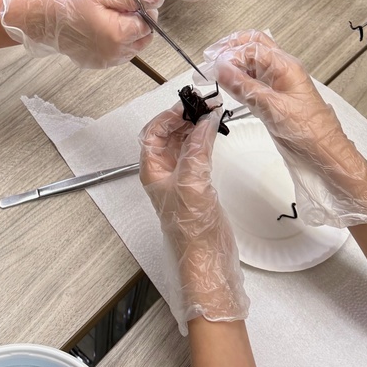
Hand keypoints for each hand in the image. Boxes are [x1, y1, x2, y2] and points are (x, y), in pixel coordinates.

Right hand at [0, 0, 164, 68]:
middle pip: (144, 37)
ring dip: (127, 32)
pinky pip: (118, 53)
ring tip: (106, 17)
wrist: (43, 18)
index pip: (149, 23)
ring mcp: (106, 61)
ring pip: (132, 46)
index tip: (128, 1)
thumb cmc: (69, 2)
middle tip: (117, 7)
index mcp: (118, 34)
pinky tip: (100, 29)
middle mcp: (114, 52)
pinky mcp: (98, 63)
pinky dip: (115, 42)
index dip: (143, 9)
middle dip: (137, 21)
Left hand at [139, 104, 248, 331]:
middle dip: (184, 117)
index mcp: (152, 171)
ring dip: (195, 126)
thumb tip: (205, 121)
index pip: (153, 132)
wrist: (208, 262)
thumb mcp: (191, 183)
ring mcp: (181, 179)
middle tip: (204, 104)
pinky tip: (214, 134)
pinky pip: (197, 154)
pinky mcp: (197, 186)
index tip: (189, 103)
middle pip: (168, 134)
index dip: (168, 115)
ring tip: (211, 113)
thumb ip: (197, 149)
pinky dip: (205, 140)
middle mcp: (163, 173)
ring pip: (184, 143)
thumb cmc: (191, 232)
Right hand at [203, 30, 366, 227]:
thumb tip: (221, 68)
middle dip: (231, 48)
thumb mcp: (273, 108)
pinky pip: (254, 79)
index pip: (252, 47)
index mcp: (286, 66)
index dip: (230, 53)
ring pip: (253, 62)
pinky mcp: (274, 97)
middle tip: (211, 57)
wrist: (326, 154)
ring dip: (234, 63)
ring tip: (215, 71)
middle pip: (254, 45)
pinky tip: (229, 85)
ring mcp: (279, 83)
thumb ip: (245, 87)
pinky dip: (239, 78)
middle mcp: (282, 70)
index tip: (212, 65)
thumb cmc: (310, 132)